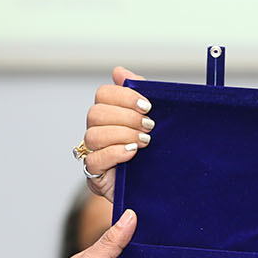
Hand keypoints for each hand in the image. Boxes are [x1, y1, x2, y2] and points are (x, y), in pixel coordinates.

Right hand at [80, 67, 150, 201]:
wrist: (163, 186)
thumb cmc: (156, 151)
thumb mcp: (153, 119)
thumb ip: (139, 92)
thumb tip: (118, 71)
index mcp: (110, 115)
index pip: (103, 94)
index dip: (124, 96)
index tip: (148, 106)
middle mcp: (98, 131)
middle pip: (95, 113)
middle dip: (126, 117)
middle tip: (150, 126)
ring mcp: (94, 154)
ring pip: (93, 135)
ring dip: (122, 134)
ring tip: (145, 141)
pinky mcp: (95, 176)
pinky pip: (93, 160)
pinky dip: (114, 152)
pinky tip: (132, 152)